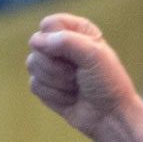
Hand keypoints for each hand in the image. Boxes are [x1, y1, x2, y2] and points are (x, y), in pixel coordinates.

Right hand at [26, 13, 140, 139]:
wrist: (110, 116)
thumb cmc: (107, 83)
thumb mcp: (93, 55)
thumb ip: (66, 41)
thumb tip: (35, 41)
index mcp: (77, 29)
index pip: (49, 24)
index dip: (57, 40)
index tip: (77, 55)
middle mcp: (62, 44)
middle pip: (36, 45)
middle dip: (57, 66)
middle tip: (78, 75)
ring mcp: (51, 65)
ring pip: (32, 65)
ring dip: (57, 82)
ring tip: (76, 86)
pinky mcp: (45, 85)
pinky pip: (34, 85)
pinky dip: (54, 95)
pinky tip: (70, 98)